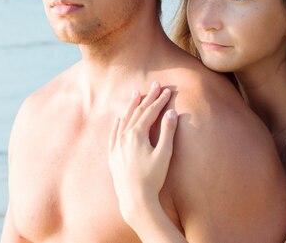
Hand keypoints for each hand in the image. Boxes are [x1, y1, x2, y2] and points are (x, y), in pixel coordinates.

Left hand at [108, 81, 178, 224]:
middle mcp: (124, 136)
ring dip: (131, 106)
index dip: (160, 101)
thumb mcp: (164, 154)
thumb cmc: (152, 178)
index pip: (150, 112)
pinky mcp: (113, 156)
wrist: (135, 199)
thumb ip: (167, 132)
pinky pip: (113, 134)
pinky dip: (117, 124)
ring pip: (124, 120)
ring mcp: (117, 146)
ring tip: (136, 94)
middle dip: (148, 98)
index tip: (168, 91)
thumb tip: (172, 113)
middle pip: (137, 112)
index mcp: (137, 134)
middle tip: (155, 85)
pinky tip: (118, 118)